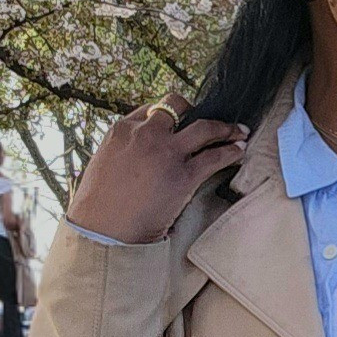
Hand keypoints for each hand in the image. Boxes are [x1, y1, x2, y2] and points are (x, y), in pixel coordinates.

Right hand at [64, 105, 246, 245]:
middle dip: (197, 110)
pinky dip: (231, 151)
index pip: (152, 108)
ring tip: (239, 130)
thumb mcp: (103, 162)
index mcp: (123, 129)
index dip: (170, 113)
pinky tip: (239, 151)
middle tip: (210, 119)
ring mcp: (167, 153)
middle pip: (179, 107)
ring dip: (225, 127)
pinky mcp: (184, 176)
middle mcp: (147, 134)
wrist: (102, 229)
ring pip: (204, 127)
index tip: (181, 119)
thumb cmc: (98, 204)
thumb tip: (137, 152)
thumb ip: (123, 149)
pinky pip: (215, 157)